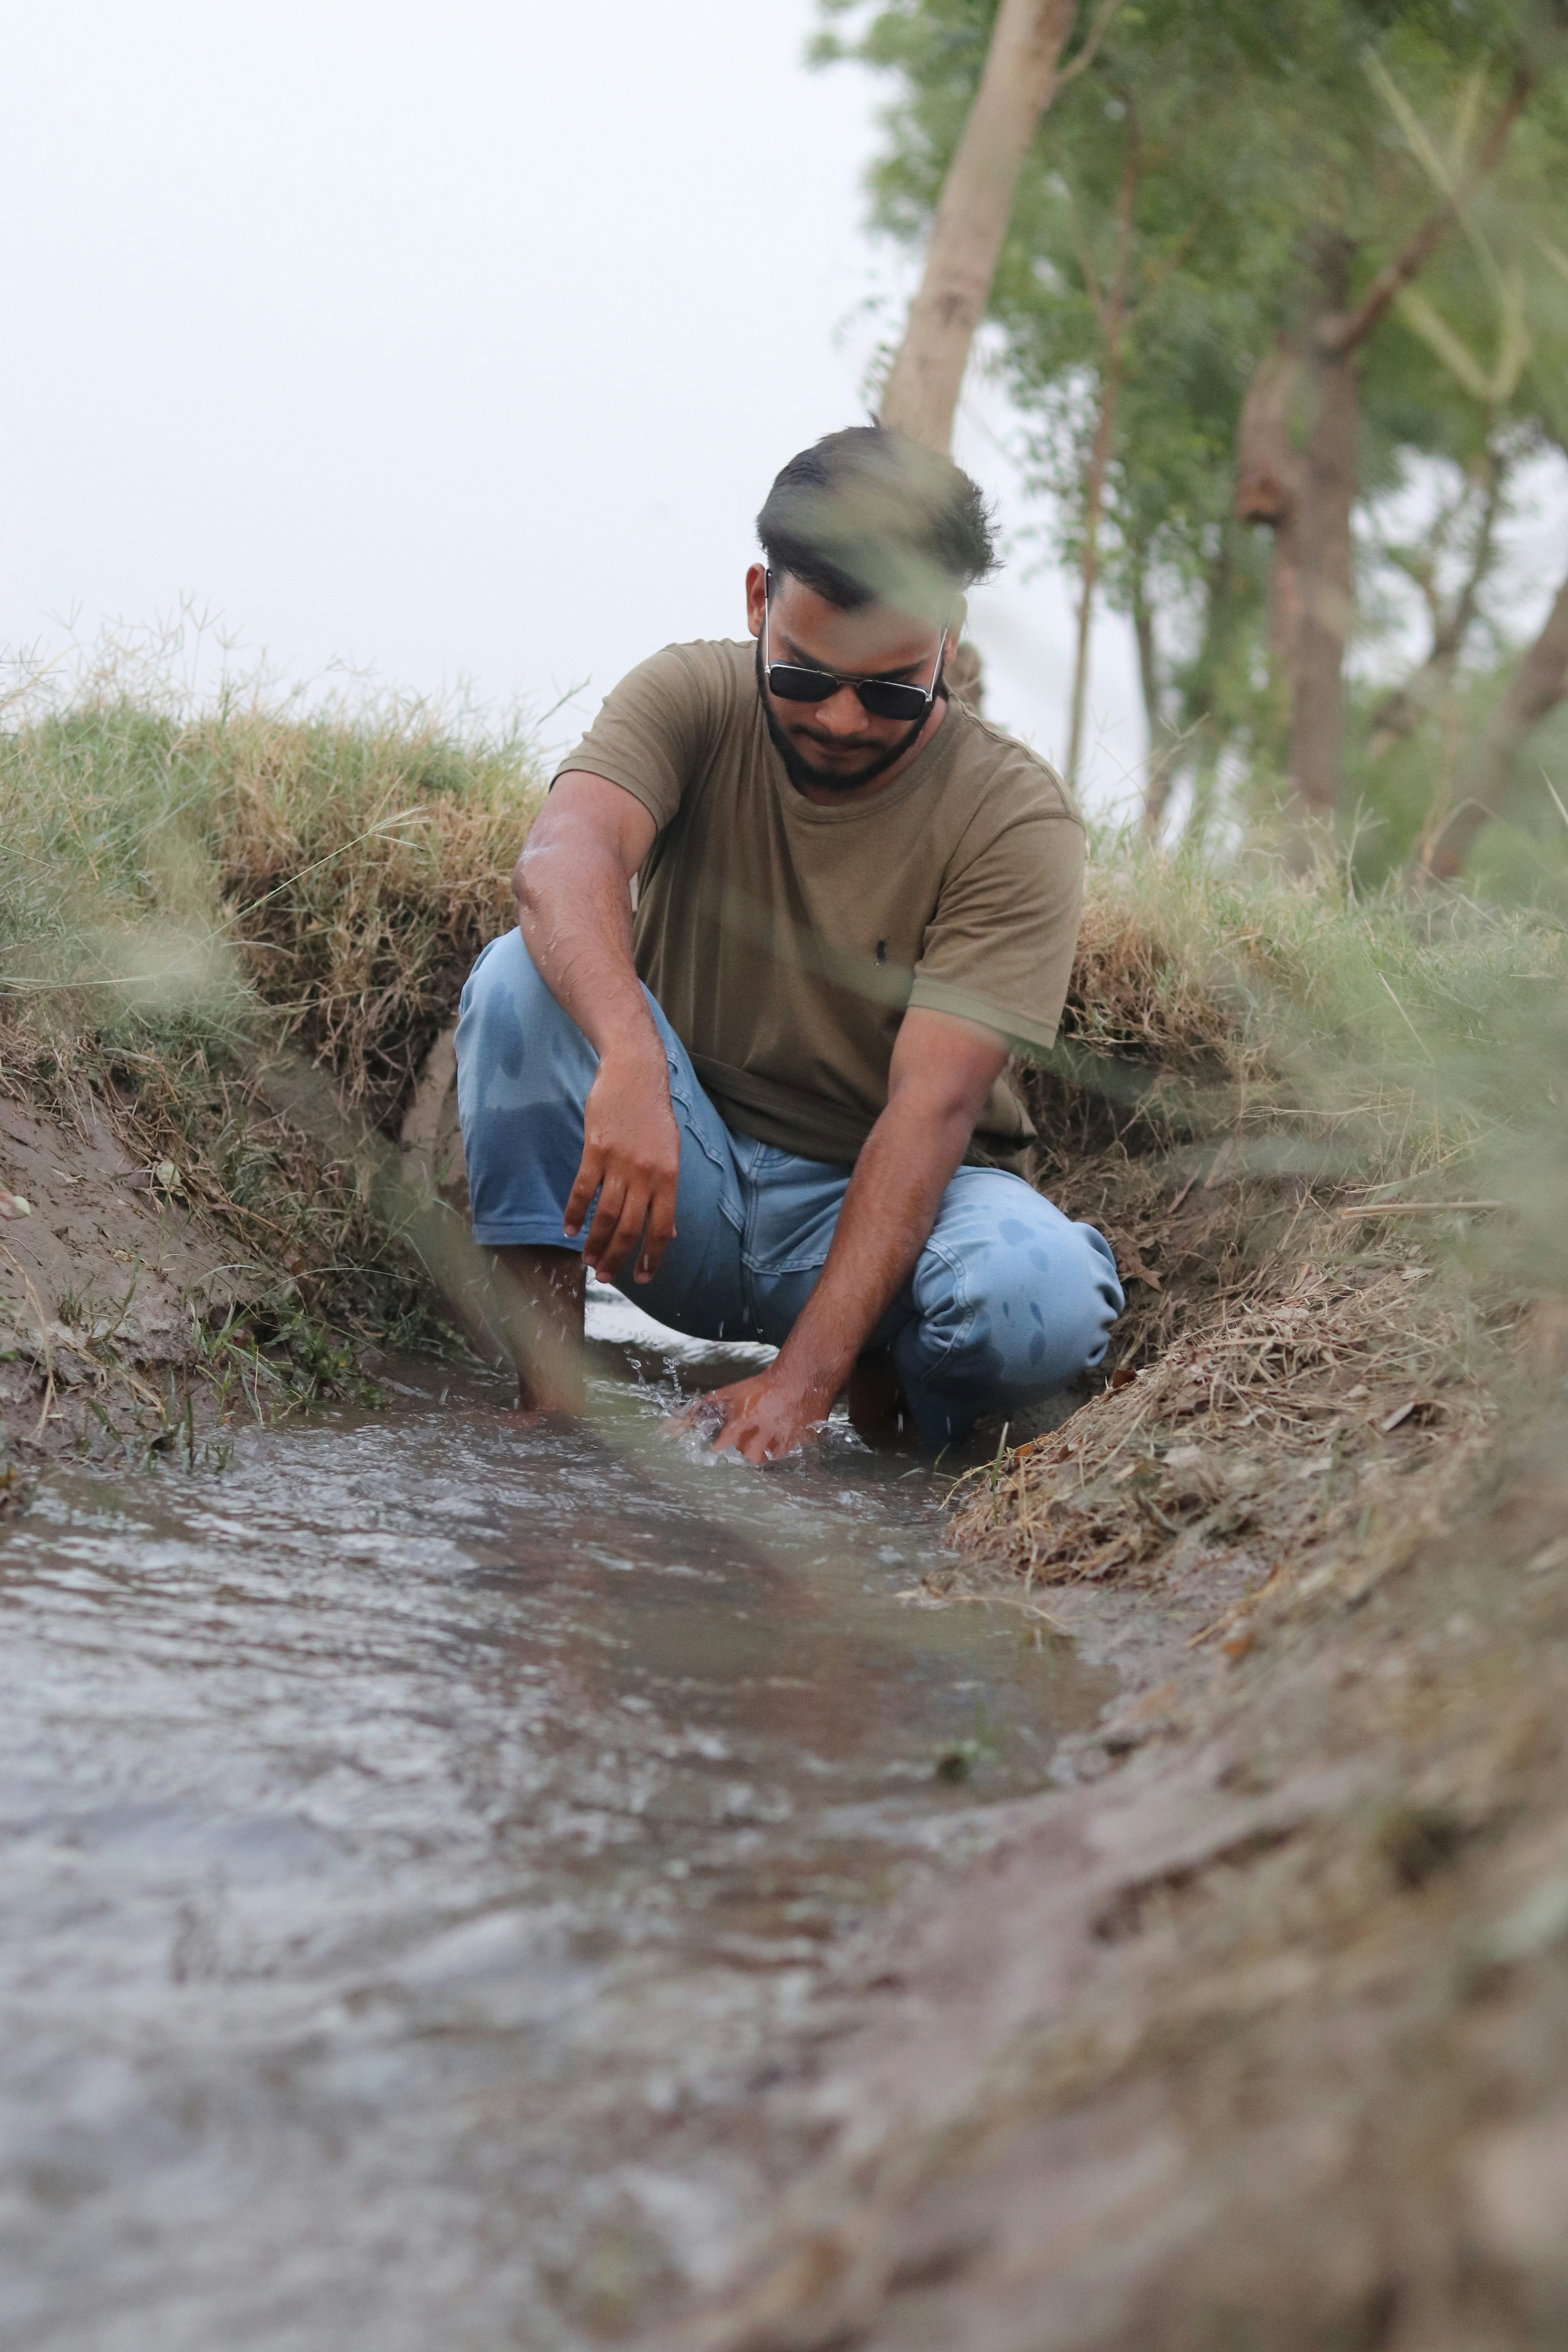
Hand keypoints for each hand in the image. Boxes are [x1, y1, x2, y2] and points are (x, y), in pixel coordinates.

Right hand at [563, 1039, 680, 1283]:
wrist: (635, 1073)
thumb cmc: (654, 1115)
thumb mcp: (670, 1153)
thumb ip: (666, 1193)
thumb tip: (668, 1232)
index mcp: (669, 1176)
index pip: (661, 1227)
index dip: (652, 1256)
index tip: (644, 1277)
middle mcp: (646, 1173)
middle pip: (631, 1227)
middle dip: (618, 1257)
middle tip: (606, 1277)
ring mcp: (620, 1162)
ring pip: (606, 1214)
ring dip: (595, 1242)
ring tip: (587, 1260)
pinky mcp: (596, 1149)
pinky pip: (583, 1190)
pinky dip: (575, 1212)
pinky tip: (569, 1228)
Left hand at [677, 1364, 835, 1465]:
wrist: (799, 1376)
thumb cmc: (764, 1384)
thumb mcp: (735, 1391)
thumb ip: (714, 1402)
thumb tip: (692, 1408)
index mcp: (744, 1422)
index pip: (724, 1445)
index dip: (719, 1449)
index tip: (716, 1451)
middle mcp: (763, 1433)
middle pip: (748, 1458)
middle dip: (744, 1455)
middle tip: (744, 1450)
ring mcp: (784, 1439)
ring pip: (768, 1460)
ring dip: (763, 1456)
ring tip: (761, 1450)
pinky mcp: (801, 1441)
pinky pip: (790, 1455)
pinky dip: (783, 1453)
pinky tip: (780, 1445)